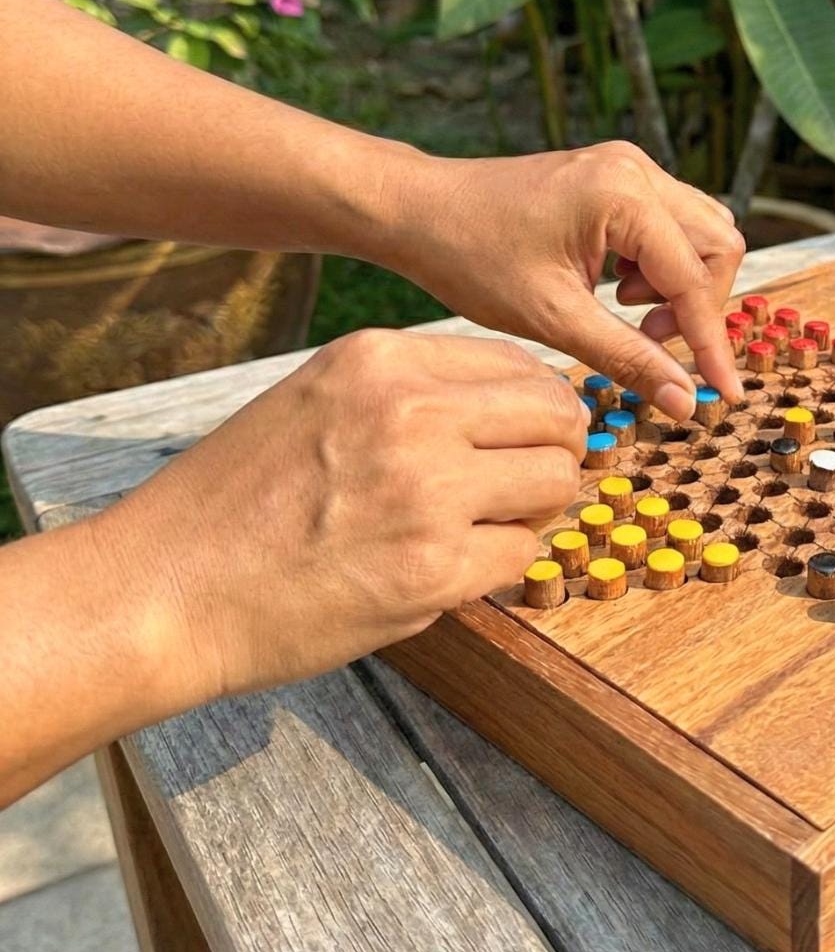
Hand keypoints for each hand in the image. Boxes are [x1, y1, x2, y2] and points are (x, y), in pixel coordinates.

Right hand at [90, 328, 584, 703]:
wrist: (162, 592)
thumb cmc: (236, 503)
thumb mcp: (316, 400)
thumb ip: (408, 392)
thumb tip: (511, 403)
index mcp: (380, 360)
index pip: (519, 364)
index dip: (536, 406)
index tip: (528, 437)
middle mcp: (410, 412)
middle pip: (556, 415)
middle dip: (554, 451)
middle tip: (522, 486)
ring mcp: (426, 491)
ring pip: (555, 481)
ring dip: (534, 509)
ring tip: (483, 527)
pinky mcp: (433, 570)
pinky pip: (522, 553)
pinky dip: (499, 565)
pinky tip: (448, 569)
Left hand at [384, 141, 746, 419]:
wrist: (419, 210)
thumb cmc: (471, 256)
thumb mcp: (553, 319)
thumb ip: (628, 358)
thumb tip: (685, 401)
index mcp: (623, 196)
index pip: (695, 279)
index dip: (710, 343)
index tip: (723, 393)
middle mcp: (636, 169)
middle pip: (717, 245)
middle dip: (697, 304)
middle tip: (648, 340)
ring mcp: (629, 167)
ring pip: (701, 232)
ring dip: (680, 284)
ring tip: (625, 312)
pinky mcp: (617, 176)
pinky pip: (670, 223)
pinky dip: (659, 265)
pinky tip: (613, 288)